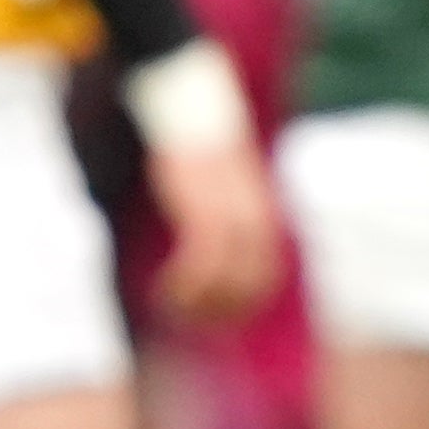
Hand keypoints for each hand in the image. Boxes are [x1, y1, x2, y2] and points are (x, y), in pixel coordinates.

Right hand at [145, 126, 285, 324]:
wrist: (194, 109)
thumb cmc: (202, 150)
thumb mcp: (222, 189)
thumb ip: (228, 220)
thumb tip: (213, 251)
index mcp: (263, 219)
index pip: (265, 279)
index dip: (241, 306)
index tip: (211, 316)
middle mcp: (255, 222)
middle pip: (252, 289)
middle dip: (221, 314)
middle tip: (188, 319)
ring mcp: (233, 219)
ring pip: (227, 283)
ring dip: (198, 305)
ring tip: (170, 305)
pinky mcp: (205, 212)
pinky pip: (202, 266)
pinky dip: (184, 287)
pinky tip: (163, 290)